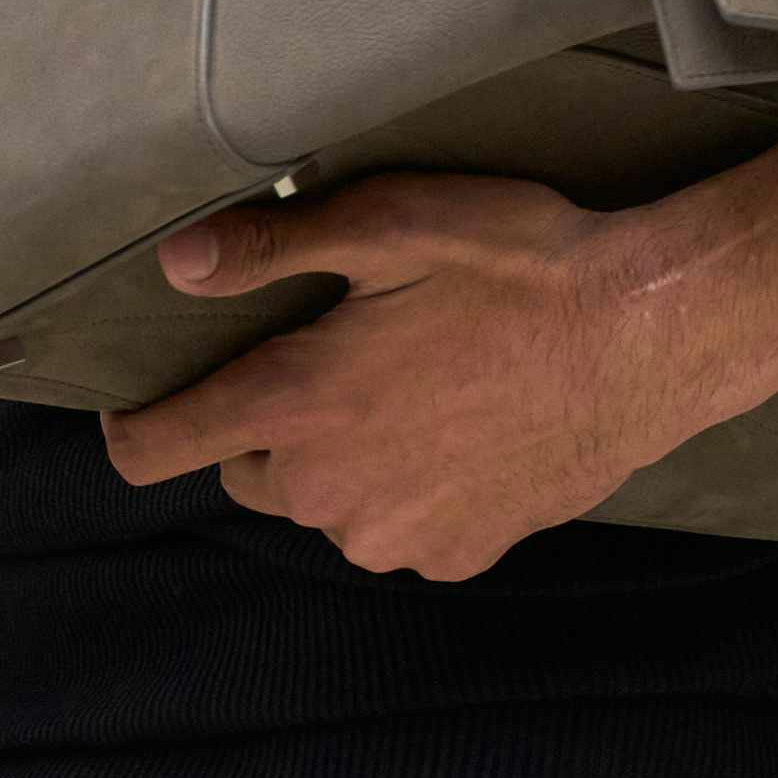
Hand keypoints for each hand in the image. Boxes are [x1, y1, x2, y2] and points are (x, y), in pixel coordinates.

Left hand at [98, 170, 694, 579]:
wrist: (645, 337)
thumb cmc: (517, 265)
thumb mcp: (392, 222)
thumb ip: (271, 247)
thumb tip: (174, 263)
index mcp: (298, 404)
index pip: (160, 448)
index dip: (132, 428)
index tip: (132, 408)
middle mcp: (331, 491)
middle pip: (251, 471)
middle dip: (272, 424)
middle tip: (341, 355)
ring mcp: (396, 536)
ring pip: (328, 505)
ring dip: (345, 460)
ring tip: (419, 386)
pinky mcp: (459, 554)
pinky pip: (401, 531)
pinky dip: (414, 490)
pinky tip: (467, 430)